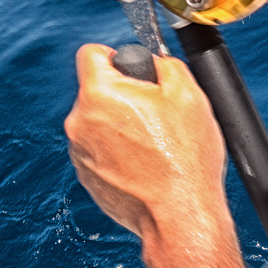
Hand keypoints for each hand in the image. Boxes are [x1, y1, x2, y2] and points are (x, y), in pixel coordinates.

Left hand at [65, 44, 229, 245]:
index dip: (114, 56)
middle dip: (121, 95)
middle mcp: (79, 122)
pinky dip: (116, 152)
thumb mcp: (189, 93)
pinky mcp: (85, 176)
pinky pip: (97, 150)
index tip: (131, 70)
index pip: (91, 53)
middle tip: (154, 113)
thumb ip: (165, 65)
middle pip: (95, 91)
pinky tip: (144, 163)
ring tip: (153, 143)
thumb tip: (154, 63)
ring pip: (96, 122)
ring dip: (118, 125)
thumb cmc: (185, 156)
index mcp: (99, 94)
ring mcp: (79, 152)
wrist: (179, 214)